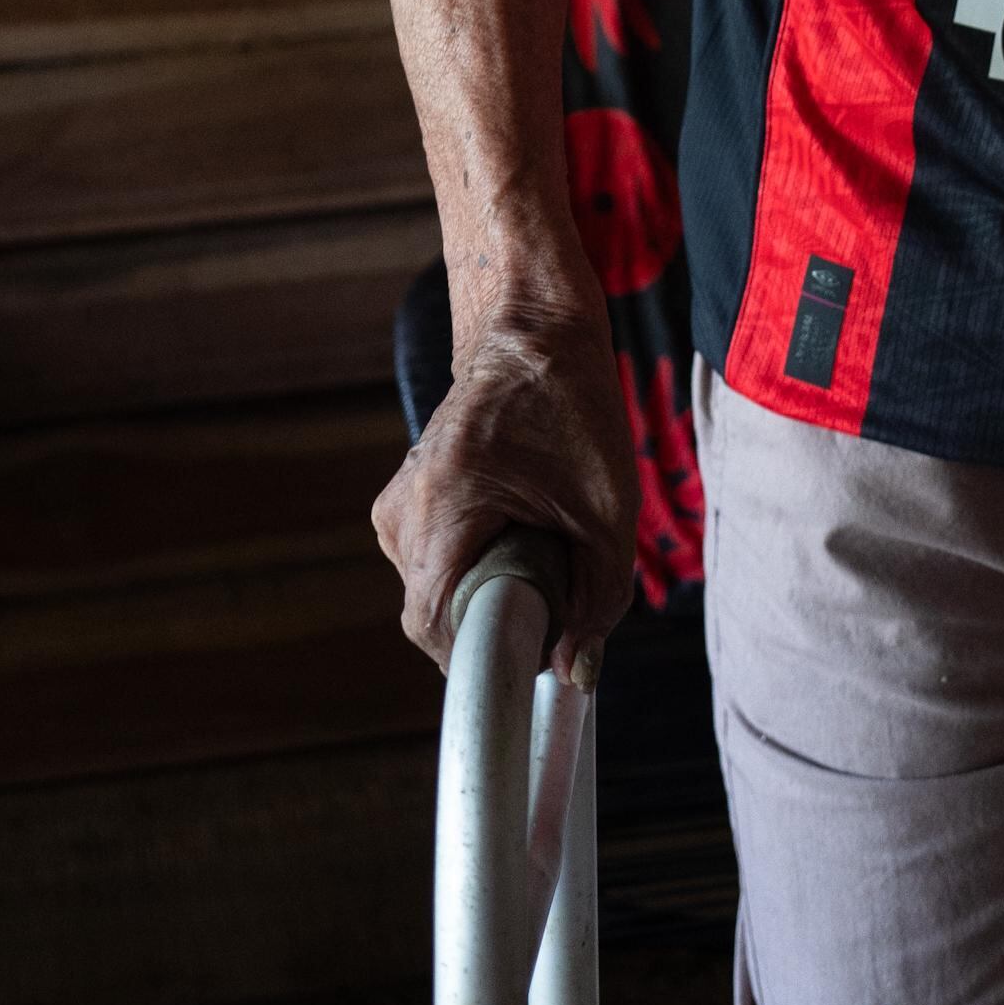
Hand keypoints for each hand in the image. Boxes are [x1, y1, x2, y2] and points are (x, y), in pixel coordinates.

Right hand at [373, 299, 639, 684]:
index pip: (435, 627)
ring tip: (542, 546)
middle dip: (498, 621)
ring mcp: (396, 505)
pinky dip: (479, 565)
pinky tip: (520, 533)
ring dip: (490, 591)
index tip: (533, 662)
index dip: (484, 659)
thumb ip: (599, 598)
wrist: (532, 330)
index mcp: (442, 504)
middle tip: (557, 599)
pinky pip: (436, 563)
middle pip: (438, 613)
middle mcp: (402, 509)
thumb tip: (576, 674)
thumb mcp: (607, 508)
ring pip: (438, 590)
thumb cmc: (572, 406)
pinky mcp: (406, 501)